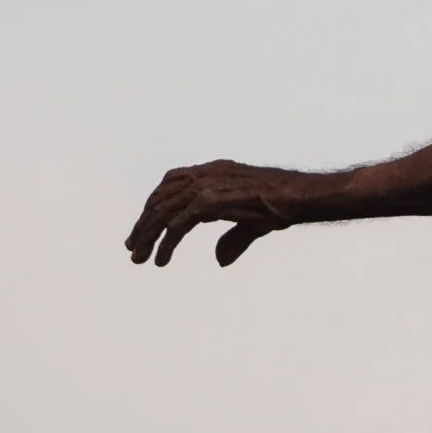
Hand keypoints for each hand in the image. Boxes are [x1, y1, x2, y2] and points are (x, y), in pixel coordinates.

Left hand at [127, 161, 313, 267]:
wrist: (299, 196)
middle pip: (160, 197)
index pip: (170, 183)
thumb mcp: (252, 223)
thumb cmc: (282, 204)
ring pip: (162, 210)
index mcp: (212, 172)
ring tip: (138, 257)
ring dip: (147, 235)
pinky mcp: (209, 202)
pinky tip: (161, 259)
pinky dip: (165, 242)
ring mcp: (205, 186)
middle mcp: (204, 175)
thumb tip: (218, 260)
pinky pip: (177, 224)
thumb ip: (231, 240)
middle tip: (133, 248)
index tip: (146, 228)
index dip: (154, 205)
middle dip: (143, 223)